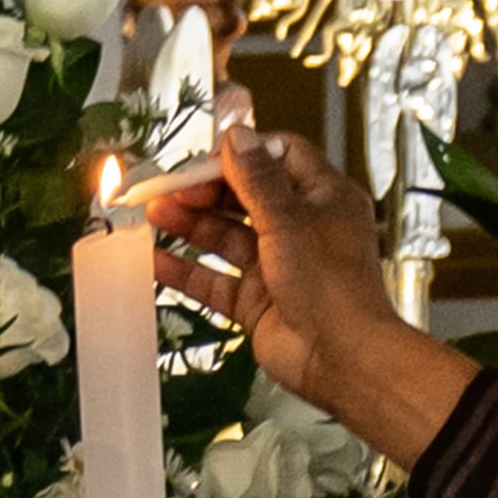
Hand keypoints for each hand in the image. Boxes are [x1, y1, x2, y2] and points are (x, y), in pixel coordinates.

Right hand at [146, 124, 475, 465]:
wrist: (341, 358)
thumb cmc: (335, 291)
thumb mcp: (290, 220)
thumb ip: (257, 180)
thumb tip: (238, 138)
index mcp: (323, 199)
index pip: (279, 159)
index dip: (242, 155)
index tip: (208, 157)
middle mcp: (300, 230)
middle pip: (244, 197)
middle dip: (206, 190)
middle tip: (171, 187)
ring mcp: (276, 266)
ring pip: (225, 236)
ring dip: (190, 223)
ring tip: (156, 213)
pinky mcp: (256, 301)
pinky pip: (213, 280)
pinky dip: (185, 270)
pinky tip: (157, 259)